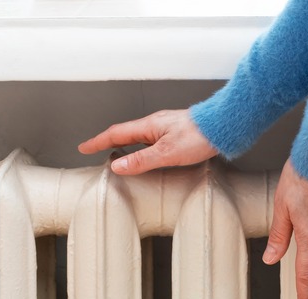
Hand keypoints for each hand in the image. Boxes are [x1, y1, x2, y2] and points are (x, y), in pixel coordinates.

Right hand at [78, 109, 217, 174]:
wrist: (224, 127)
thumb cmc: (199, 136)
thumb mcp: (167, 153)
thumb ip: (141, 160)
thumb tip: (117, 165)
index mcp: (148, 126)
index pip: (116, 133)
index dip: (98, 141)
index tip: (84, 148)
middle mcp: (155, 124)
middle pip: (126, 133)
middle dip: (108, 142)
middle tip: (96, 151)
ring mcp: (167, 128)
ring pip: (139, 136)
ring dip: (126, 145)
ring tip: (118, 155)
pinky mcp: (178, 133)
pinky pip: (152, 140)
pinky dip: (142, 147)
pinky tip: (149, 154)